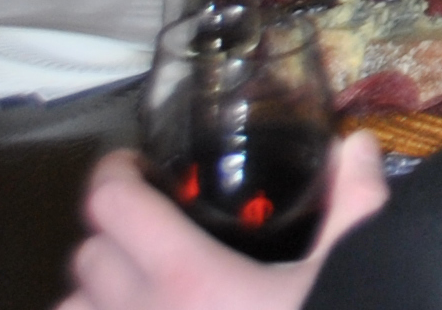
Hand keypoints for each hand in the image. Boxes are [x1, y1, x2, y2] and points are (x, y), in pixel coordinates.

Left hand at [58, 134, 387, 309]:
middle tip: (149, 232)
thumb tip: (354, 146)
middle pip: (86, 257)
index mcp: (190, 277)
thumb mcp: (354, 270)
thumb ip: (354, 205)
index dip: (113, 173)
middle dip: (112, 236)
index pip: (111, 204)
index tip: (133, 166)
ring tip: (135, 291)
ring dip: (95, 294)